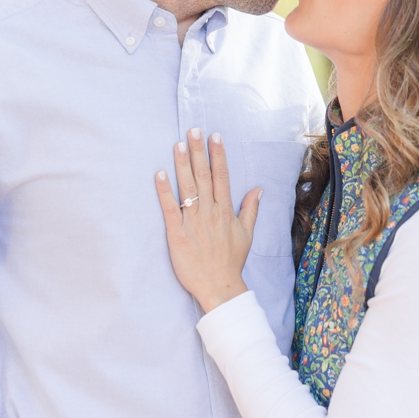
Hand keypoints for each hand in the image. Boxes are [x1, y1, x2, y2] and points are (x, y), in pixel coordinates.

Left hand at [155, 128, 260, 313]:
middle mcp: (210, 212)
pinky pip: (170, 208)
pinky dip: (164, 191)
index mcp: (226, 211)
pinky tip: (159, 174)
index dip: (218, 155)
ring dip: (183, 165)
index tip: (215, 136)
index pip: (222, 176)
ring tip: (178, 145)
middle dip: (199, 152)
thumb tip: (258, 189)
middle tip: (193, 131)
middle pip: (204, 176)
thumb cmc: (231, 261)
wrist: (219, 286)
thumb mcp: (247, 234)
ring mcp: (194, 222)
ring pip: (188, 188)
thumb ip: (250, 209)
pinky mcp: (177, 233)